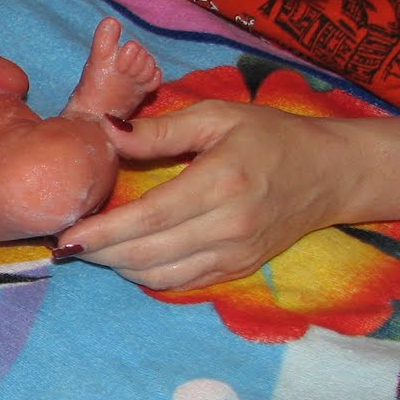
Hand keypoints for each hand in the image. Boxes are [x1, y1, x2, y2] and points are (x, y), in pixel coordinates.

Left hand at [56, 101, 352, 289]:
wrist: (331, 173)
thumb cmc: (271, 136)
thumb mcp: (217, 116)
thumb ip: (160, 129)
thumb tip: (107, 131)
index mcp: (221, 183)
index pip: (149, 217)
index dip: (104, 230)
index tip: (67, 233)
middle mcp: (228, 226)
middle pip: (147, 253)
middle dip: (100, 252)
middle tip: (68, 241)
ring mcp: (234, 254)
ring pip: (160, 276)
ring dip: (118, 267)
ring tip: (92, 249)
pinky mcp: (238, 270)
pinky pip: (180, 284)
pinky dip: (147, 276)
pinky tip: (127, 258)